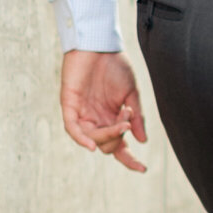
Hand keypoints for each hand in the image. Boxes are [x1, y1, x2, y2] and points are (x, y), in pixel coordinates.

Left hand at [60, 49, 147, 172]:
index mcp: (112, 118)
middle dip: (120, 137)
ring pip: (92, 139)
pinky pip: (72, 128)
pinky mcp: (70, 104)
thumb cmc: (115, 65)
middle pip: (107, 145)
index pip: (119, 145)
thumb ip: (136, 118)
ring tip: (122, 121)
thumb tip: (142, 140)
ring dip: (108, 135)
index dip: (129, 159)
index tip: (142, 169)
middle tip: (129, 117)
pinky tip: (91, 146)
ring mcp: (82, 113)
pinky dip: (81, 139)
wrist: (100, 43)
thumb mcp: (131, 94)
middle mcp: (97, 119)